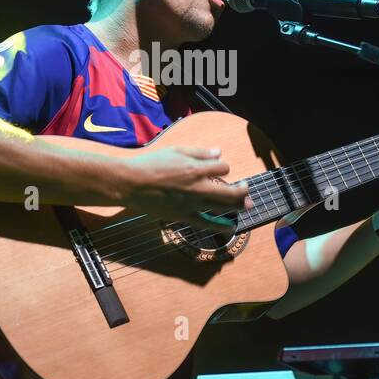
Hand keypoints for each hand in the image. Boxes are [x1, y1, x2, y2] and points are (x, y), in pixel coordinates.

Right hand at [121, 145, 254, 233]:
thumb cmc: (151, 164)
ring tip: (247, 206)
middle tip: (247, 189)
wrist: (131, 184)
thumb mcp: (176, 150)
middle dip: (243, 191)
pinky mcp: (184, 216)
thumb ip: (200, 152)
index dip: (224, 168)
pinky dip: (221, 226)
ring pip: (222, 208)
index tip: (219, 169)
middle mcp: (198, 187)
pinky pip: (207, 224)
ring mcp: (192, 204)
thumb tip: (219, 152)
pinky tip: (231, 227)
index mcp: (196, 168)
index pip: (223, 168)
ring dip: (237, 207)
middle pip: (230, 192)